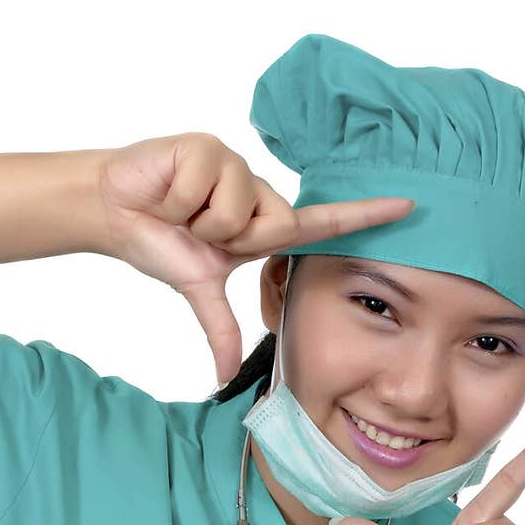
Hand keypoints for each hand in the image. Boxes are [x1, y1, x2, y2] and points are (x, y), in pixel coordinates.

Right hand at [96, 133, 414, 386]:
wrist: (115, 210)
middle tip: (198, 231)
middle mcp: (258, 193)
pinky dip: (179, 199)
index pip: (323, 223)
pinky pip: (205, 187)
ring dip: (200, 220)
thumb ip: (220, 329)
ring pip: (238, 210)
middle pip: (277, 224)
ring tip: (180, 210)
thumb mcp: (198, 287)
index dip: (366, 216)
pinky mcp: (209, 147)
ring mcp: (236, 167)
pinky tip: (168, 191)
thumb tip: (223, 377)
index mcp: (263, 226)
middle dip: (232, 238)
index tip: (409, 206)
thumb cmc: (162, 241)